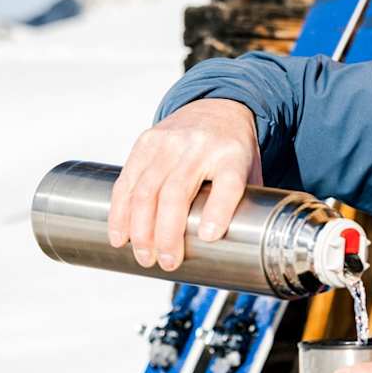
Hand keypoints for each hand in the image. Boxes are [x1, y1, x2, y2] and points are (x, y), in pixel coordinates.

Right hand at [107, 98, 262, 270]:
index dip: (218, 211)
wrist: (218, 109)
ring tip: (144, 257)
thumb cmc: (235, 153)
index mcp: (233, 155)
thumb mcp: (252, 172)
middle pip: (177, 192)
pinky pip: (127, 181)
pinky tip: (119, 236)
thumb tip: (246, 252)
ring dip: (140, 229)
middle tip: (167, 263)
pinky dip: (120, 212)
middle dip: (167, 234)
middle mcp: (199, 146)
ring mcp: (169, 142)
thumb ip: (249, 205)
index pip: (227, 183)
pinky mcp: (145, 142)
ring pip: (146, 189)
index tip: (209, 237)